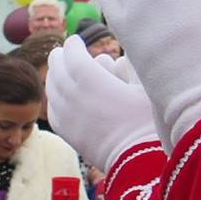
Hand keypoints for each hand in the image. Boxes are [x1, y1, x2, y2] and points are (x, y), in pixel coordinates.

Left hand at [46, 36, 157, 175]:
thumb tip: (115, 59)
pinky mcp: (66, 132)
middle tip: (61, 52)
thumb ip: (128, 69)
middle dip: (59, 58)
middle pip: (58, 70)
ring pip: (52, 90)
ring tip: (57, 70)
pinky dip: (53, 99)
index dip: (73, 46)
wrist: (136, 159)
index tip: (76, 40)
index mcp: (93, 81)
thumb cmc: (148, 120)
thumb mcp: (145, 88)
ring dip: (53, 77)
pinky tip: (56, 96)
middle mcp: (74, 96)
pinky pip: (53, 110)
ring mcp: (67, 116)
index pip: (73, 56)